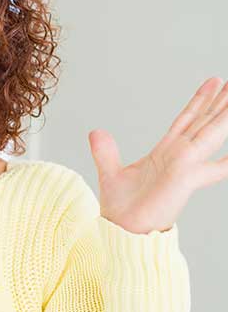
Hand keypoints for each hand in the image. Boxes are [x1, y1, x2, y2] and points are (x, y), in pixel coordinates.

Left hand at [88, 77, 227, 233]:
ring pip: (212, 134)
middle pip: (205, 122)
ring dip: (226, 117)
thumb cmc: (121, 208)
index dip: (200, 101)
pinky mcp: (186, 178)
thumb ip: (105, 151)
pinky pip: (215, 167)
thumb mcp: (110, 172)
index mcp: (166, 152)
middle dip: (221, 102)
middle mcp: (181, 156)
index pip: (187, 120)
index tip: (214, 82)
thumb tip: (96, 132)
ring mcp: (186, 166)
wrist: (122, 229)